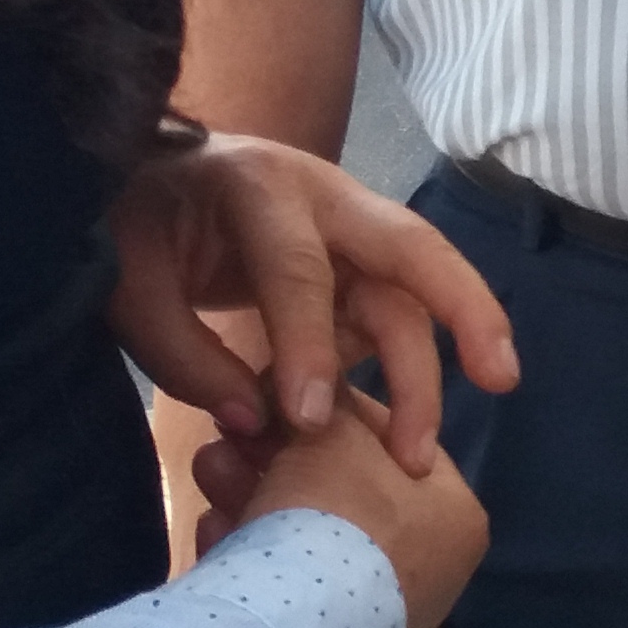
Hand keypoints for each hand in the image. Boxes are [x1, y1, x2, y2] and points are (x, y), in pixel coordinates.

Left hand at [110, 131, 520, 471]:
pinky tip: (385, 431)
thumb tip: (254, 423)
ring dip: (424, 372)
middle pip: (415, 251)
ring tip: (417, 454)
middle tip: (502, 378)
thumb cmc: (129, 219)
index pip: (298, 270)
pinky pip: (384, 320)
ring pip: (408, 298)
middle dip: (465, 312)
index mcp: (260, 187)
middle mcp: (324, 201)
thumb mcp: (126, 279)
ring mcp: (345, 233)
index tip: (309, 425)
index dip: (307, 346)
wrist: (140, 172)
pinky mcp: (349, 267)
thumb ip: (180, 352)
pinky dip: (390, 375)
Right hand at [195, 384, 488, 627]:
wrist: (291, 625)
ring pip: (307, 536)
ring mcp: (378, 611)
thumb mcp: (334, 433)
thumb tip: (313, 385)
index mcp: (456, 515)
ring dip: (253, 499)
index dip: (333, 413)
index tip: (282, 398)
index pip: (397, 444)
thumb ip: (329, 404)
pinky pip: (285, 583)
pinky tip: (213, 529)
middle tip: (231, 437)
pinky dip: (249, 553)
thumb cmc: (334, 512)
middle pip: (344, 491)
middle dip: (279, 460)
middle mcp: (430, 567)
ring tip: (209, 470)